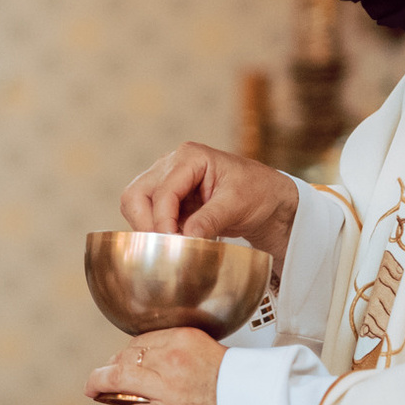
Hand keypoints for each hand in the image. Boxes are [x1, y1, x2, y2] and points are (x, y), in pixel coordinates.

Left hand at [86, 327, 221, 404]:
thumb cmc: (246, 387)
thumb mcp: (217, 354)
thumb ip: (186, 354)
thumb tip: (158, 361)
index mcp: (187, 338)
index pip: (142, 339)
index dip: (129, 351)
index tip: (124, 358)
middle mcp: (174, 358)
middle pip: (125, 357)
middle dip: (109, 367)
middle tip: (102, 376)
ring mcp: (169, 387)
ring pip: (118, 379)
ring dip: (101, 385)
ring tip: (94, 390)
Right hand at [121, 142, 296, 260]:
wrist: (268, 199)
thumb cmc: (257, 192)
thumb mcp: (236, 205)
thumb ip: (209, 220)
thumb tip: (185, 238)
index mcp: (190, 157)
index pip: (162, 192)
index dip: (163, 221)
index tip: (172, 245)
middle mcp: (171, 164)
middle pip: (136, 195)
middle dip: (145, 223)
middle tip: (163, 247)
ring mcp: (166, 179)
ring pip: (135, 204)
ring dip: (148, 227)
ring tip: (172, 244)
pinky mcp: (168, 197)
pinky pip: (148, 215)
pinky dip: (157, 230)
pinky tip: (176, 240)